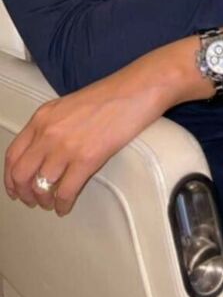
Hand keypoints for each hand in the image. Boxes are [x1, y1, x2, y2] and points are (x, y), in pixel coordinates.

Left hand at [4, 64, 164, 216]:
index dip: (10, 178)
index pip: (13, 154)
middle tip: (33, 200)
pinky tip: (66, 206)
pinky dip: (63, 205)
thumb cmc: (111, 95)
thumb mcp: (70, 105)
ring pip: (40, 187)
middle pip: (21, 174)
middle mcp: (48, 132)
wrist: (136, 90)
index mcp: (42, 117)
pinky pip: (65, 192)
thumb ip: (53, 126)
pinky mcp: (86, 159)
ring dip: (44, 201)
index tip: (15, 188)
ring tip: (52, 204)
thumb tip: (46, 153)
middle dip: (24, 193)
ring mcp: (66, 146)